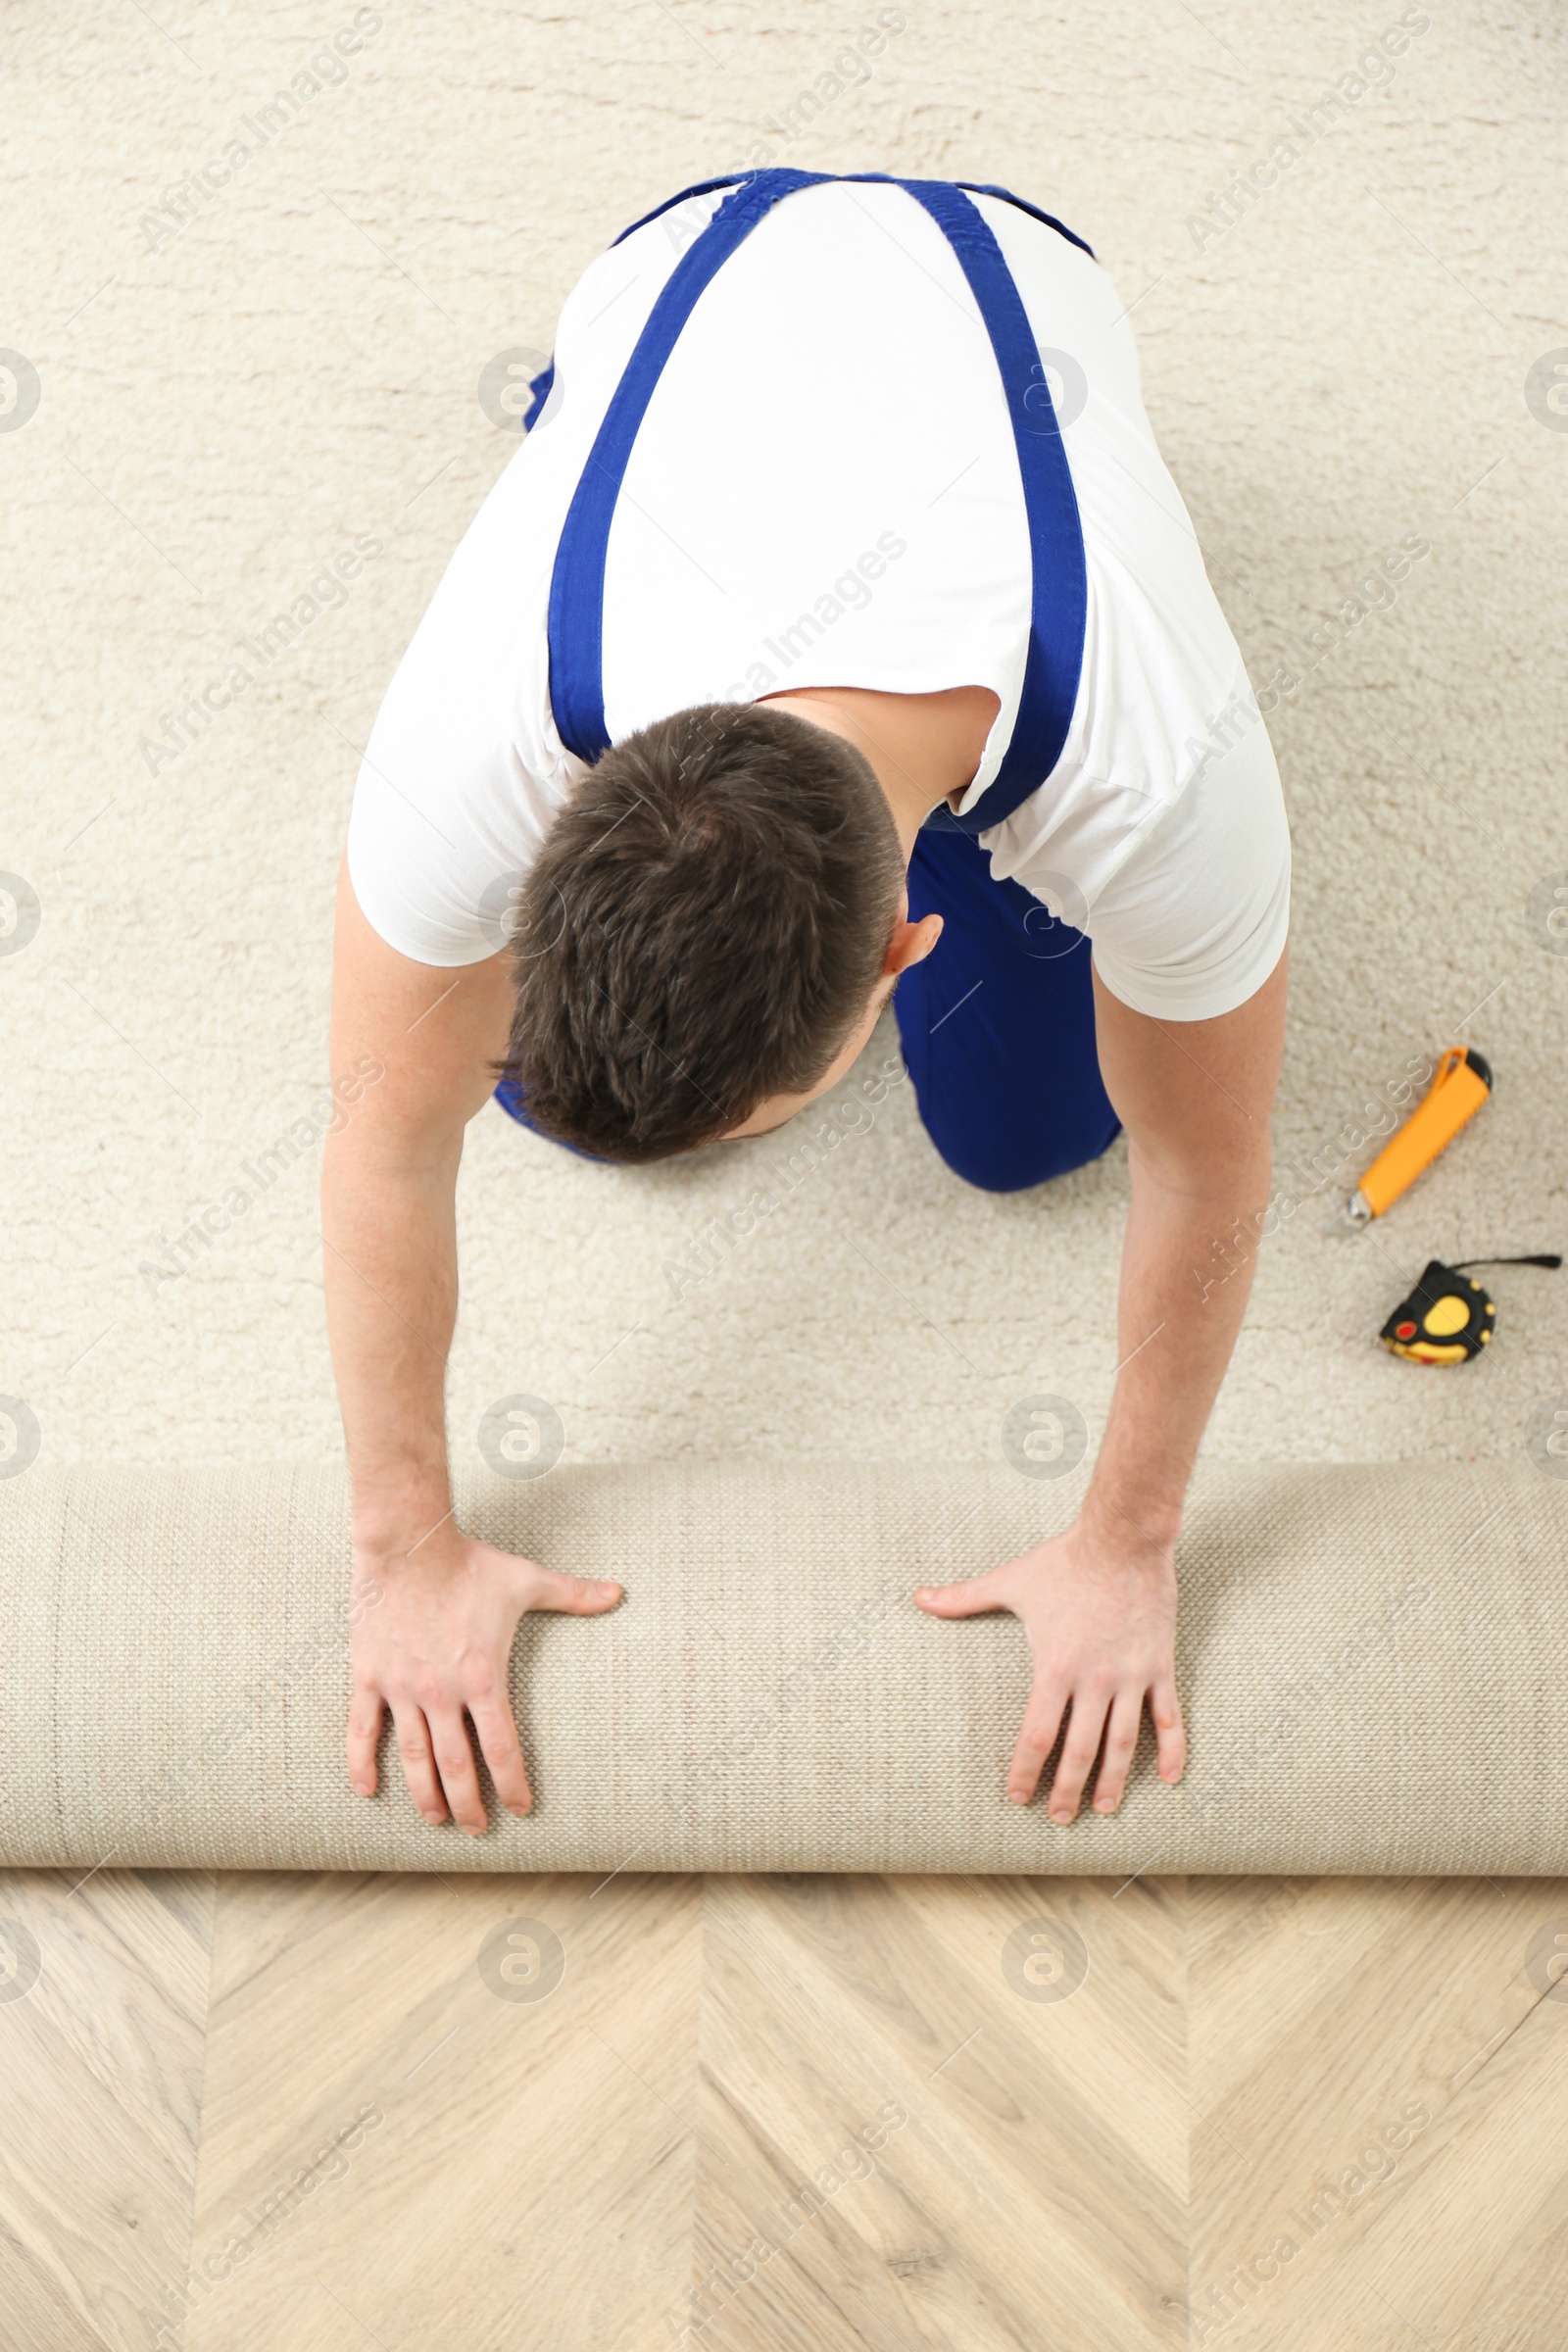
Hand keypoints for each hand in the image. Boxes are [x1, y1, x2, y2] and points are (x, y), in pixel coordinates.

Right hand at [346, 1523, 620, 1832]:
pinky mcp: (370, 1676)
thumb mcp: (527, 1581)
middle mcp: (442, 1692)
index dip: (513, 1784)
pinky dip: (361, 1763)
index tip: (521, 1809)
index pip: (502, 1748)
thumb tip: (618, 1591)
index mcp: (483, 1678)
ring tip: (435, 1819)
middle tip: (476, 1828)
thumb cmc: (471, 1564)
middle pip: (457, 1765)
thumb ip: (573, 1595)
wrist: (409, 1543)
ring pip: (414, 1756)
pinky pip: (363, 1729)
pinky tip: (368, 1791)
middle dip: (469, 1803)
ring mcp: (402, 1687)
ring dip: (425, 1795)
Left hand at [915, 1516, 1184, 1820]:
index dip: (1026, 1771)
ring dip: (1114, 1781)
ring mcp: (1131, 1676)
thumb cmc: (1065, 1562)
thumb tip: (919, 1597)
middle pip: (1079, 1751)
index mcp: (1055, 1667)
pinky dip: (1171, 1750)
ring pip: (1123, 1743)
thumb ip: (964, 1596)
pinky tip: (1170, 1779)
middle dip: (1067, 1789)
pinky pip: (1168, 1718)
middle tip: (1059, 1818)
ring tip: (1105, 1808)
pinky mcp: (1160, 1667)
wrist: (1124, 1540)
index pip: (1036, 1735)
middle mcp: (1094, 1680)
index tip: (1018, 1796)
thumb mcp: (1011, 1581)